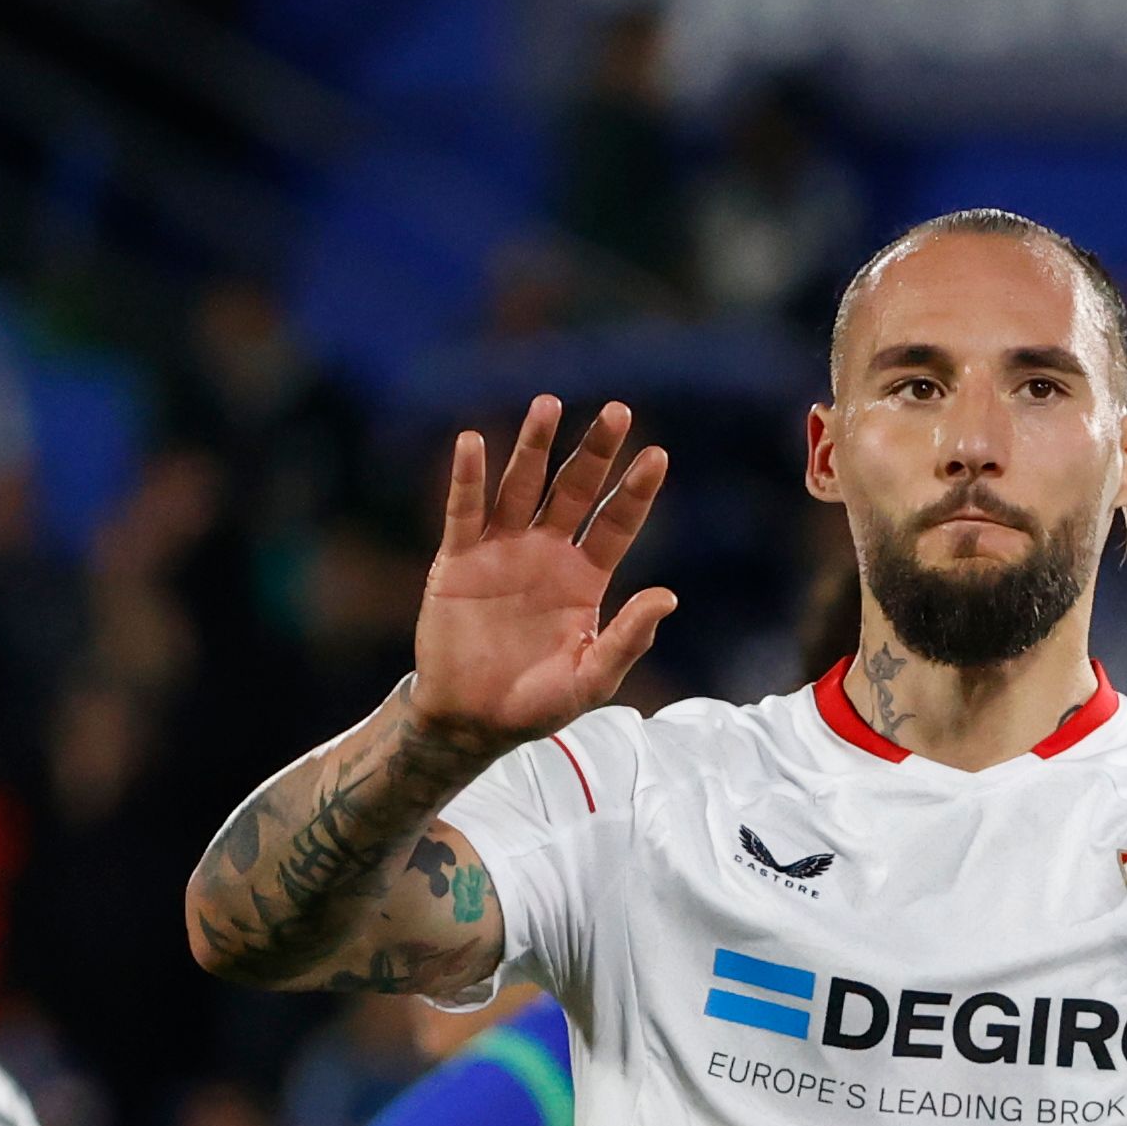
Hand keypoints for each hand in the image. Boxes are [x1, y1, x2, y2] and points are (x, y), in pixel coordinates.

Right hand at [410, 398, 681, 748]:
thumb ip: (628, 639)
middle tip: (617, 411)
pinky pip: (463, 512)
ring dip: (534, 446)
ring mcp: (501, 552)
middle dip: (595, 452)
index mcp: (585, 578)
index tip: (657, 455)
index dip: (635, 491)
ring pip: (521, 487)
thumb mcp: (591, 678)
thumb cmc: (536, 704)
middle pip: (574, 490)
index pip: (616, 524)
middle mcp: (546, 554)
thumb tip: (668, 596)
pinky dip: (466, 478)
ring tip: (548, 404)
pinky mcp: (457, 561)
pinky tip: (471, 442)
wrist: (471, 722)